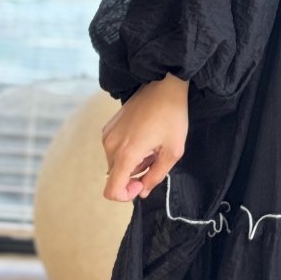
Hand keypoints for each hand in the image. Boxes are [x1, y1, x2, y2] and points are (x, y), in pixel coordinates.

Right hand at [100, 73, 189, 202]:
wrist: (164, 85)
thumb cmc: (172, 116)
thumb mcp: (173, 150)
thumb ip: (157, 176)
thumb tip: (142, 191)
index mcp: (126, 154)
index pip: (111, 191)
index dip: (126, 194)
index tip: (142, 182)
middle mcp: (110, 145)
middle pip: (117, 176)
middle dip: (136, 173)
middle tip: (155, 155)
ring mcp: (107, 135)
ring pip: (116, 163)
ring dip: (133, 161)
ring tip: (151, 143)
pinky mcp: (108, 127)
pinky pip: (114, 149)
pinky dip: (127, 149)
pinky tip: (144, 135)